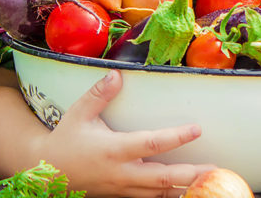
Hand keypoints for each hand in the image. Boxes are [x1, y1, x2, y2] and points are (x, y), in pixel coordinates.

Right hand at [46, 69, 215, 197]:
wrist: (45, 173)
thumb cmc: (65, 140)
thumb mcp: (78, 113)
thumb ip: (99, 94)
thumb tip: (117, 75)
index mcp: (113, 150)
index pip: (151, 144)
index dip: (176, 137)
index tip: (196, 129)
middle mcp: (121, 173)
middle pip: (162, 178)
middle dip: (190, 174)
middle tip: (215, 168)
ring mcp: (121, 189)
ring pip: (158, 193)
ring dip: (183, 188)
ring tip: (208, 181)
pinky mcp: (120, 196)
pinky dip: (167, 196)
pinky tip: (183, 191)